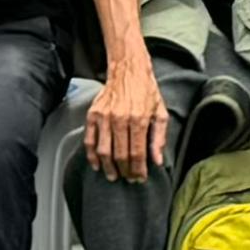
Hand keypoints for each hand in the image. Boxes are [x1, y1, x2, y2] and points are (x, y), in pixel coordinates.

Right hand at [83, 58, 170, 181]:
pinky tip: (97, 164)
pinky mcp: (93, 115)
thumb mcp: (160, 112)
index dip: (139, 169)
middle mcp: (120, 118)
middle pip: (120, 154)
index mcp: (139, 118)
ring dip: (108, 168)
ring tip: (113, 176)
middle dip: (125, 171)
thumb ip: (159, 137)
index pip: (137, 152)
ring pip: (103, 151)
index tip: (140, 178)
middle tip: (128, 179)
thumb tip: (157, 160)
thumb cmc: (146, 91)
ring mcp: (104, 117)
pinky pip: (89, 140)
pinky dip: (92, 156)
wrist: (128, 70)